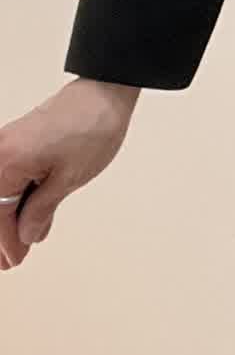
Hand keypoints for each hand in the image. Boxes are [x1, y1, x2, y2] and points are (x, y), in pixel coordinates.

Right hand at [0, 78, 140, 271]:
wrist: (104, 92)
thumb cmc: (91, 129)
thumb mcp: (68, 179)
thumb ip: (42, 209)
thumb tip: (26, 235)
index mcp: (6, 162)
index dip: (6, 242)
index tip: (14, 262)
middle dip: (2, 234)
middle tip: (10, 262)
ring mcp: (6, 145)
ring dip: (7, 218)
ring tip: (17, 245)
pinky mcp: (16, 141)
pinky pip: (8, 177)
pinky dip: (15, 198)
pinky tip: (28, 218)